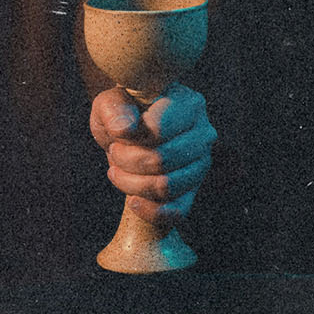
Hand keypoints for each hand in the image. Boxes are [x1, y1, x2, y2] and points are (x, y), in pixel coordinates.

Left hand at [88, 83, 215, 225]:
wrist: (128, 136)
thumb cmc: (121, 114)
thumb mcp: (110, 102)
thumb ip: (115, 109)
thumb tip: (126, 129)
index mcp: (189, 104)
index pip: (159, 130)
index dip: (130, 138)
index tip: (116, 135)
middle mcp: (203, 134)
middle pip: (162, 160)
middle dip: (126, 161)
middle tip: (114, 152)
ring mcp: (201, 164)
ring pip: (166, 187)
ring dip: (131, 184)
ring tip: (117, 171)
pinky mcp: (193, 191)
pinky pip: (177, 212)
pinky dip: (150, 211)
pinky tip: (133, 200)